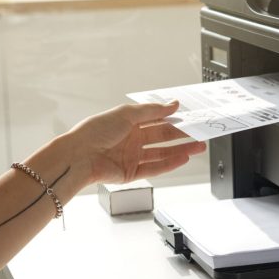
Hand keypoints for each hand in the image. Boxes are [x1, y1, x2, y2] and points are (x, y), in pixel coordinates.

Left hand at [68, 101, 205, 184]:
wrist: (79, 156)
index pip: (157, 119)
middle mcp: (132, 139)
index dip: (173, 118)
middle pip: (162, 137)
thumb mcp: (126, 114)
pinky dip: (170, 164)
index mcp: (129, 122)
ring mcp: (132, 156)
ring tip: (198, 147)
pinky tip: (183, 158)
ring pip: (162, 153)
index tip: (190, 117)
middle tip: (199, 133)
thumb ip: (152, 110)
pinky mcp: (131, 173)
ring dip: (181, 150)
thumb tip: (172, 105)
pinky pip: (155, 168)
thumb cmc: (95, 132)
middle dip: (182, 135)